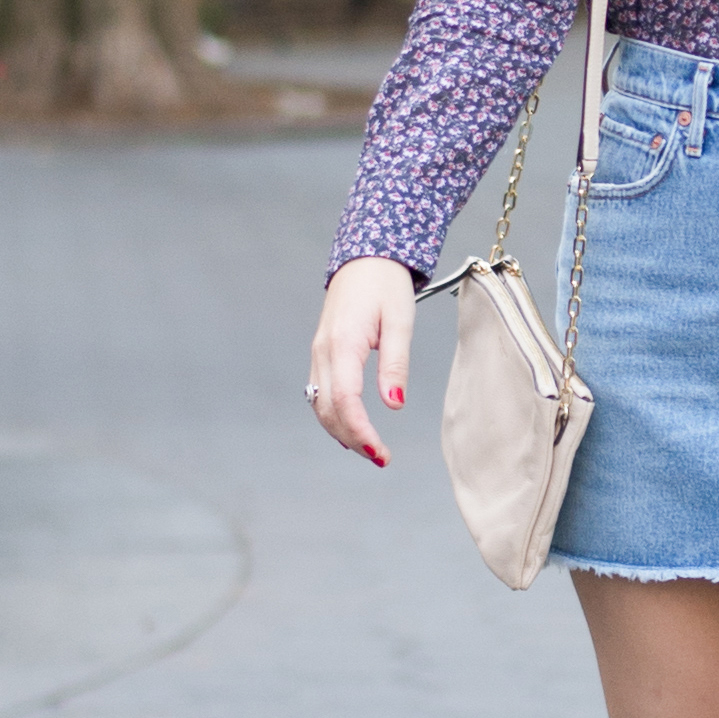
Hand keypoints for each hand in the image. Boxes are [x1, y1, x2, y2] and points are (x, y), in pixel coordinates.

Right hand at [308, 257, 417, 464]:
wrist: (365, 258)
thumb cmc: (386, 285)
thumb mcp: (400, 322)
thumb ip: (395, 364)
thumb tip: (394, 404)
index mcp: (342, 344)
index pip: (345, 401)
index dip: (361, 431)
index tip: (381, 453)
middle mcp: (323, 352)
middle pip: (328, 409)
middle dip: (353, 439)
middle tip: (382, 458)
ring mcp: (318, 353)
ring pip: (320, 405)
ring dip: (342, 431)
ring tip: (371, 450)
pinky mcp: (322, 353)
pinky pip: (320, 393)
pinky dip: (333, 416)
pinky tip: (352, 429)